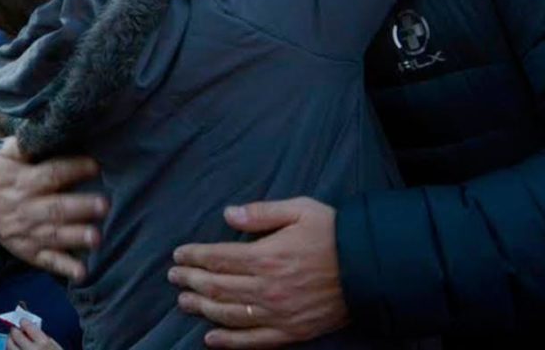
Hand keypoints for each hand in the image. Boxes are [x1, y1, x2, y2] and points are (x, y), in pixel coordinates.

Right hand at [0, 137, 106, 279]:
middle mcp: (27, 209)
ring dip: (76, 238)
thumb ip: (27, 142)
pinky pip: (48, 262)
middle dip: (79, 208)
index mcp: (23, 181)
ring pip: (55, 236)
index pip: (50, 174)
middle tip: (104, 205)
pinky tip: (82, 273)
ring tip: (97, 237)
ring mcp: (29, 234)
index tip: (95, 165)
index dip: (73, 169)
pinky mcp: (32, 253)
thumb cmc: (5, 176)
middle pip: (55, 208)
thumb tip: (47, 125)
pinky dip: (65, 269)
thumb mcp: (7, 156)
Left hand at [6, 320, 61, 349]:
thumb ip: (43, 337)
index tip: (22, 322)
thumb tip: (30, 329)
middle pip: (15, 335)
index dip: (23, 322)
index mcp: (43, 343)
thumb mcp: (55, 346)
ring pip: (9, 346)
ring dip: (10, 342)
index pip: (27, 326)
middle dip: (14, 331)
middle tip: (15, 330)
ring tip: (14, 341)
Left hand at [169, 197, 348, 347]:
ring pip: (229, 314)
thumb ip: (261, 212)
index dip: (195, 256)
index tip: (179, 255)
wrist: (371, 268)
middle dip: (191, 281)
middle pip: (218, 286)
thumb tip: (229, 214)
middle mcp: (267, 288)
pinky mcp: (291, 332)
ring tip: (184, 301)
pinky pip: (253, 341)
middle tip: (174, 278)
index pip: (219, 258)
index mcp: (267, 256)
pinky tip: (210, 338)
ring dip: (202, 308)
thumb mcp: (300, 209)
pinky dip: (229, 342)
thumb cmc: (334, 234)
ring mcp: (278, 313)